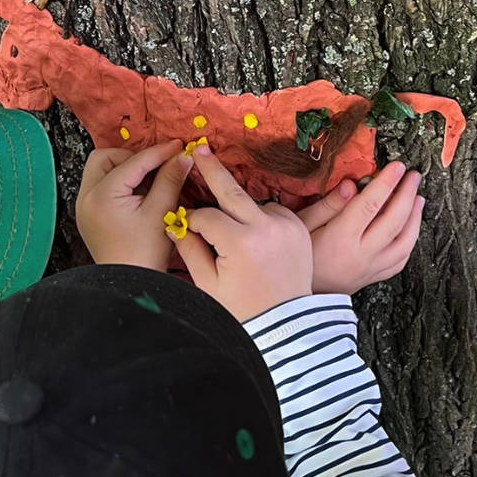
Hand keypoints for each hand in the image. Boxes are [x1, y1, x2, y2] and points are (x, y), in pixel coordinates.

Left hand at [76, 141, 192, 271]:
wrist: (130, 285)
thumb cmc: (145, 254)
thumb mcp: (162, 212)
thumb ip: (170, 179)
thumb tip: (182, 156)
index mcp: (102, 195)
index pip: (134, 161)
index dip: (159, 152)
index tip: (178, 146)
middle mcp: (86, 197)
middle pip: (106, 158)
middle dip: (133, 158)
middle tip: (157, 166)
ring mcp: (84, 207)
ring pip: (101, 170)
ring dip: (125, 169)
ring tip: (149, 181)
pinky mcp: (89, 216)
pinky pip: (101, 187)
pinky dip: (119, 184)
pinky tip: (139, 194)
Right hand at [171, 144, 312, 320]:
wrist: (285, 328)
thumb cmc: (243, 311)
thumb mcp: (208, 284)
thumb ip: (191, 249)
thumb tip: (177, 223)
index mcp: (239, 244)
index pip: (206, 216)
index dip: (192, 221)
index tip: (184, 225)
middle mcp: (266, 229)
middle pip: (232, 191)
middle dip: (213, 170)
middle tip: (199, 148)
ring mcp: (286, 227)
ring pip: (253, 204)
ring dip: (239, 209)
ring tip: (231, 230)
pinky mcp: (299, 230)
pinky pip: (274, 212)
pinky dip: (262, 218)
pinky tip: (254, 235)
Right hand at [296, 162, 424, 294]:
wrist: (296, 297)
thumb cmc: (299, 256)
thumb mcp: (303, 226)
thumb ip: (328, 205)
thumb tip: (352, 185)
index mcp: (341, 238)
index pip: (370, 205)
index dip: (386, 183)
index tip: (398, 167)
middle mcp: (361, 254)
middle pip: (394, 221)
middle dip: (407, 194)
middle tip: (413, 176)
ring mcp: (371, 268)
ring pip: (404, 242)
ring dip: (415, 218)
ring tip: (418, 198)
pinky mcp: (374, 276)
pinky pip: (400, 260)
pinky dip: (409, 241)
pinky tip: (411, 227)